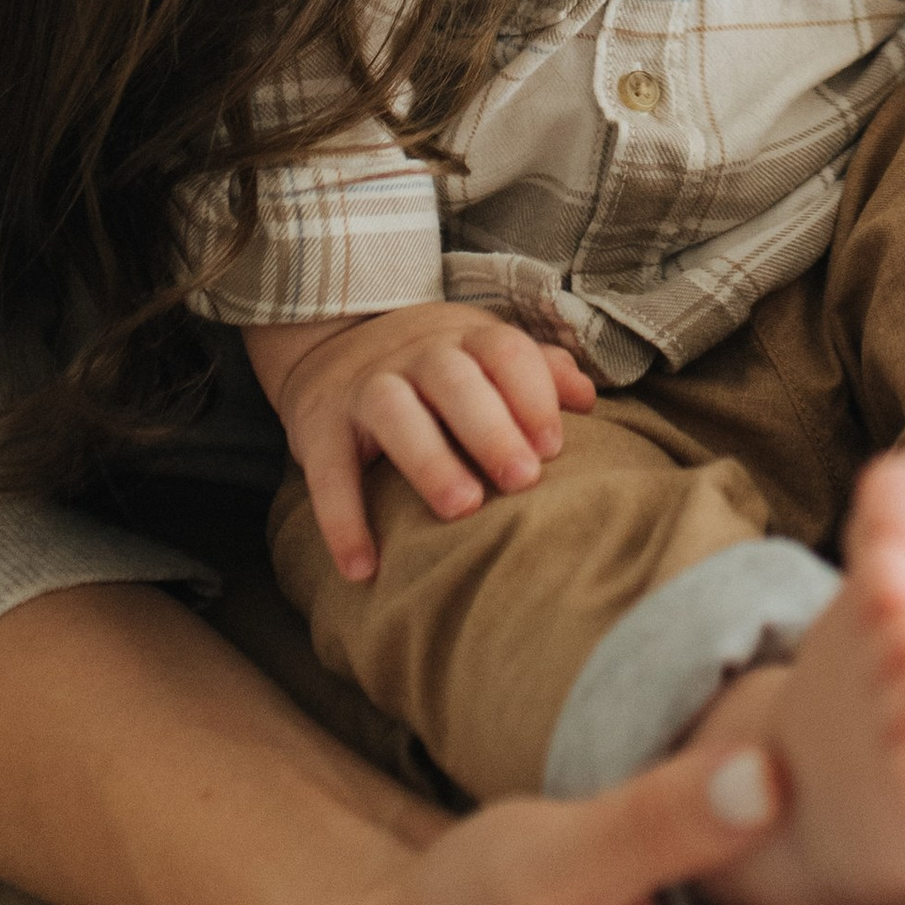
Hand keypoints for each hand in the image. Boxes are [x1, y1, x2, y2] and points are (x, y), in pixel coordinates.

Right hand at [247, 307, 596, 583]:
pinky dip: (341, 519)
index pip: (504, 351)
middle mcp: (416, 354)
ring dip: (428, 459)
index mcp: (465, 337)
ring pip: (394, 411)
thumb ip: (536, 372)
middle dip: (491, 428)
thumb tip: (587, 398)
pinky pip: (326, 470)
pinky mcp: (317, 425)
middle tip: (523, 479)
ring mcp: (365, 386)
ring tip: (461, 509)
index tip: (555, 446)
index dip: (532, 393)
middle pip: (455, 380)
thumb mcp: (482, 351)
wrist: (332, 339)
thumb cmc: (436, 363)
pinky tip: (363, 567)